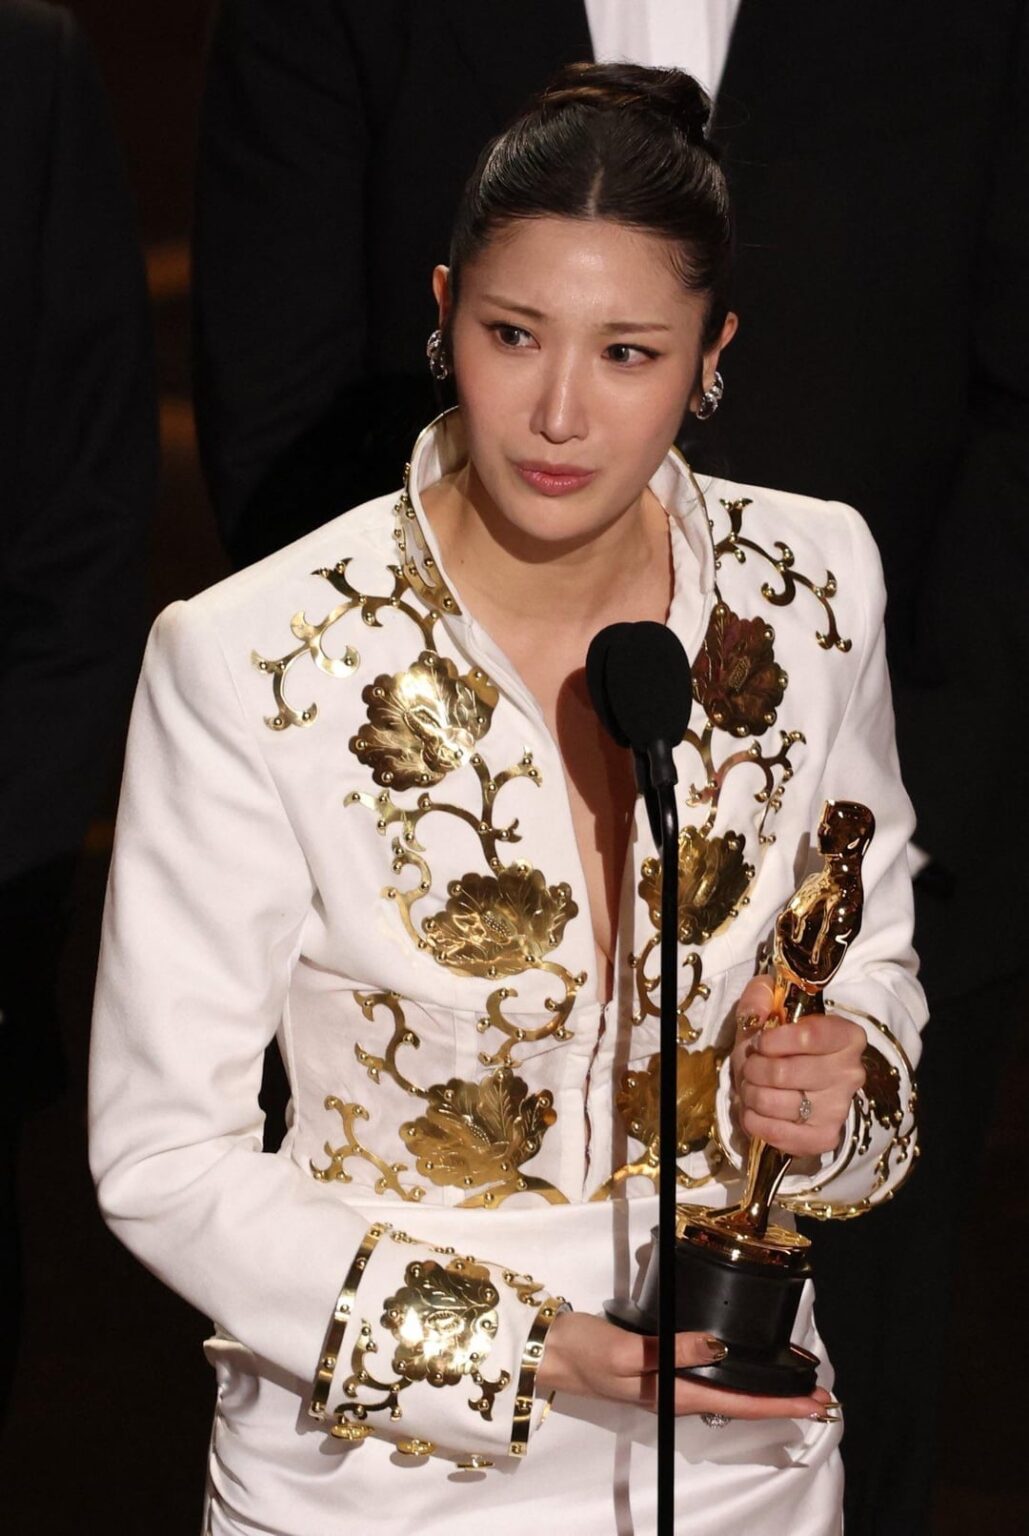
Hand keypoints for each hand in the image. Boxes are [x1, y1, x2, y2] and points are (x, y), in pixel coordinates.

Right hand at [536, 1312, 836, 1419]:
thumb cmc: (587, 1352)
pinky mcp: (658, 1367)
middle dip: (779, 1401)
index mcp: (673, 1395)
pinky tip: (737, 1365)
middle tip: (818, 1396)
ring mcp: (667, 1384)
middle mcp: (676, 1394)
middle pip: (738, 1402)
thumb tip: (718, 1345)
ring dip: (760, 1391)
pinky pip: (707, 1377)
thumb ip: (674, 1348)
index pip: (738, 1403)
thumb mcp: (630, 1350)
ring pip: (725, 1391)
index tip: (815, 1403)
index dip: (779, 1404)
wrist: (551, 1350)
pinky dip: (733, 1375)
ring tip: (790, 1385)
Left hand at [730, 976, 865, 1157]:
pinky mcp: (825, 1138)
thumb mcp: (769, 1009)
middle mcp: (851, 1073)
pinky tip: (753, 1111)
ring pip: (776, 1103)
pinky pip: (779, 1134)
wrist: (792, 1083)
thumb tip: (757, 1010)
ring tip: (750, 1087)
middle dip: (753, 1069)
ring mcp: (840, 1109)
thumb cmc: (780, 1042)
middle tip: (749, 1068)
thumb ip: (760, 997)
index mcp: (847, 1036)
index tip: (759, 1042)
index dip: (773, 1040)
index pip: (809, 1037)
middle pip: (784, 1073)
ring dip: (750, 1094)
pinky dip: (754, 1122)